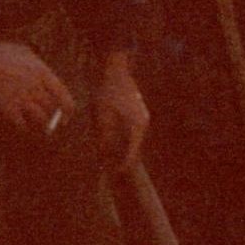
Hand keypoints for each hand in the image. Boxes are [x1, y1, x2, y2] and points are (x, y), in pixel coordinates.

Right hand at [0, 39, 74, 134]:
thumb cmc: (0, 53)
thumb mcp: (24, 51)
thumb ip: (36, 62)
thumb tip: (43, 73)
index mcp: (42, 72)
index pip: (63, 95)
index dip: (68, 110)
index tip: (67, 117)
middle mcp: (36, 87)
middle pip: (51, 108)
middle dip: (52, 117)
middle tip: (52, 123)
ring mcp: (22, 98)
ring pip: (40, 118)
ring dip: (42, 125)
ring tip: (42, 129)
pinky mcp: (8, 107)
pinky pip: (21, 124)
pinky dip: (24, 127)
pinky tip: (23, 127)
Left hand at [93, 50, 148, 175]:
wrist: (116, 70)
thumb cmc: (107, 91)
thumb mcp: (102, 117)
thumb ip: (104, 138)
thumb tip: (103, 155)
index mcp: (137, 127)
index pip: (132, 155)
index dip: (122, 167)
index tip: (112, 175)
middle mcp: (143, 125)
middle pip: (133, 149)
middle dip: (121, 160)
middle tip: (108, 170)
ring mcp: (142, 119)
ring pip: (132, 141)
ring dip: (121, 150)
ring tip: (107, 158)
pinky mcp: (137, 114)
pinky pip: (130, 133)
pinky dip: (122, 140)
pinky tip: (110, 142)